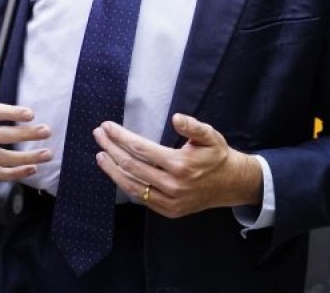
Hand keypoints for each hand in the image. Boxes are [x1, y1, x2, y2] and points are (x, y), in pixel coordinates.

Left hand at [93, 113, 260, 217]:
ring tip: (100, 155)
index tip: (107, 126)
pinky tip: (116, 172)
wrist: (231, 184)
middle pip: (131, 166)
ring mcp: (169, 201)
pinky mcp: (168, 210)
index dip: (121, 137)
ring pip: (132, 186)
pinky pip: (141, 198)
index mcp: (180, 164)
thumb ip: (193, 126)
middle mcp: (172, 185)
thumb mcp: (210, 136)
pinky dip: (125, 185)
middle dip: (111, 149)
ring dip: (112, 169)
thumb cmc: (217, 156)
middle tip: (98, 135)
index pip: (140, 148)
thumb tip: (176, 118)